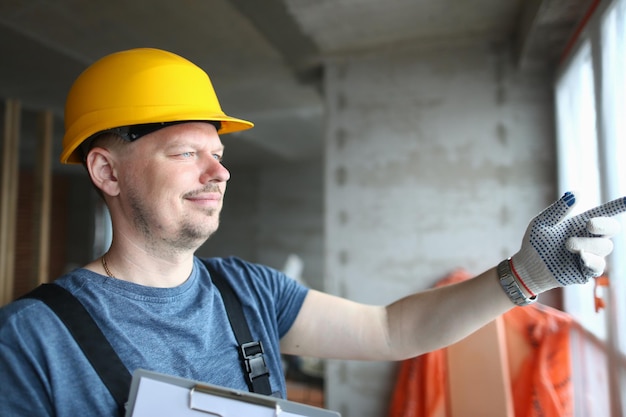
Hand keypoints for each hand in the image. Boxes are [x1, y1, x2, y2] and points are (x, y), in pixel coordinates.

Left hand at [510, 192, 625, 295]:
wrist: (528, 266)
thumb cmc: (535, 242)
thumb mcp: (542, 222)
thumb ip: (559, 210)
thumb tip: (576, 193)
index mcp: (580, 223)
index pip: (604, 212)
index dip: (619, 205)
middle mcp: (589, 238)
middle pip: (612, 228)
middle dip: (605, 225)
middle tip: (589, 225)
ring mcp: (590, 254)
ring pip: (605, 246)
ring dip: (588, 243)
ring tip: (568, 245)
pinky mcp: (586, 271)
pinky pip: (599, 266)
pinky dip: (592, 260)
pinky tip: (581, 257)